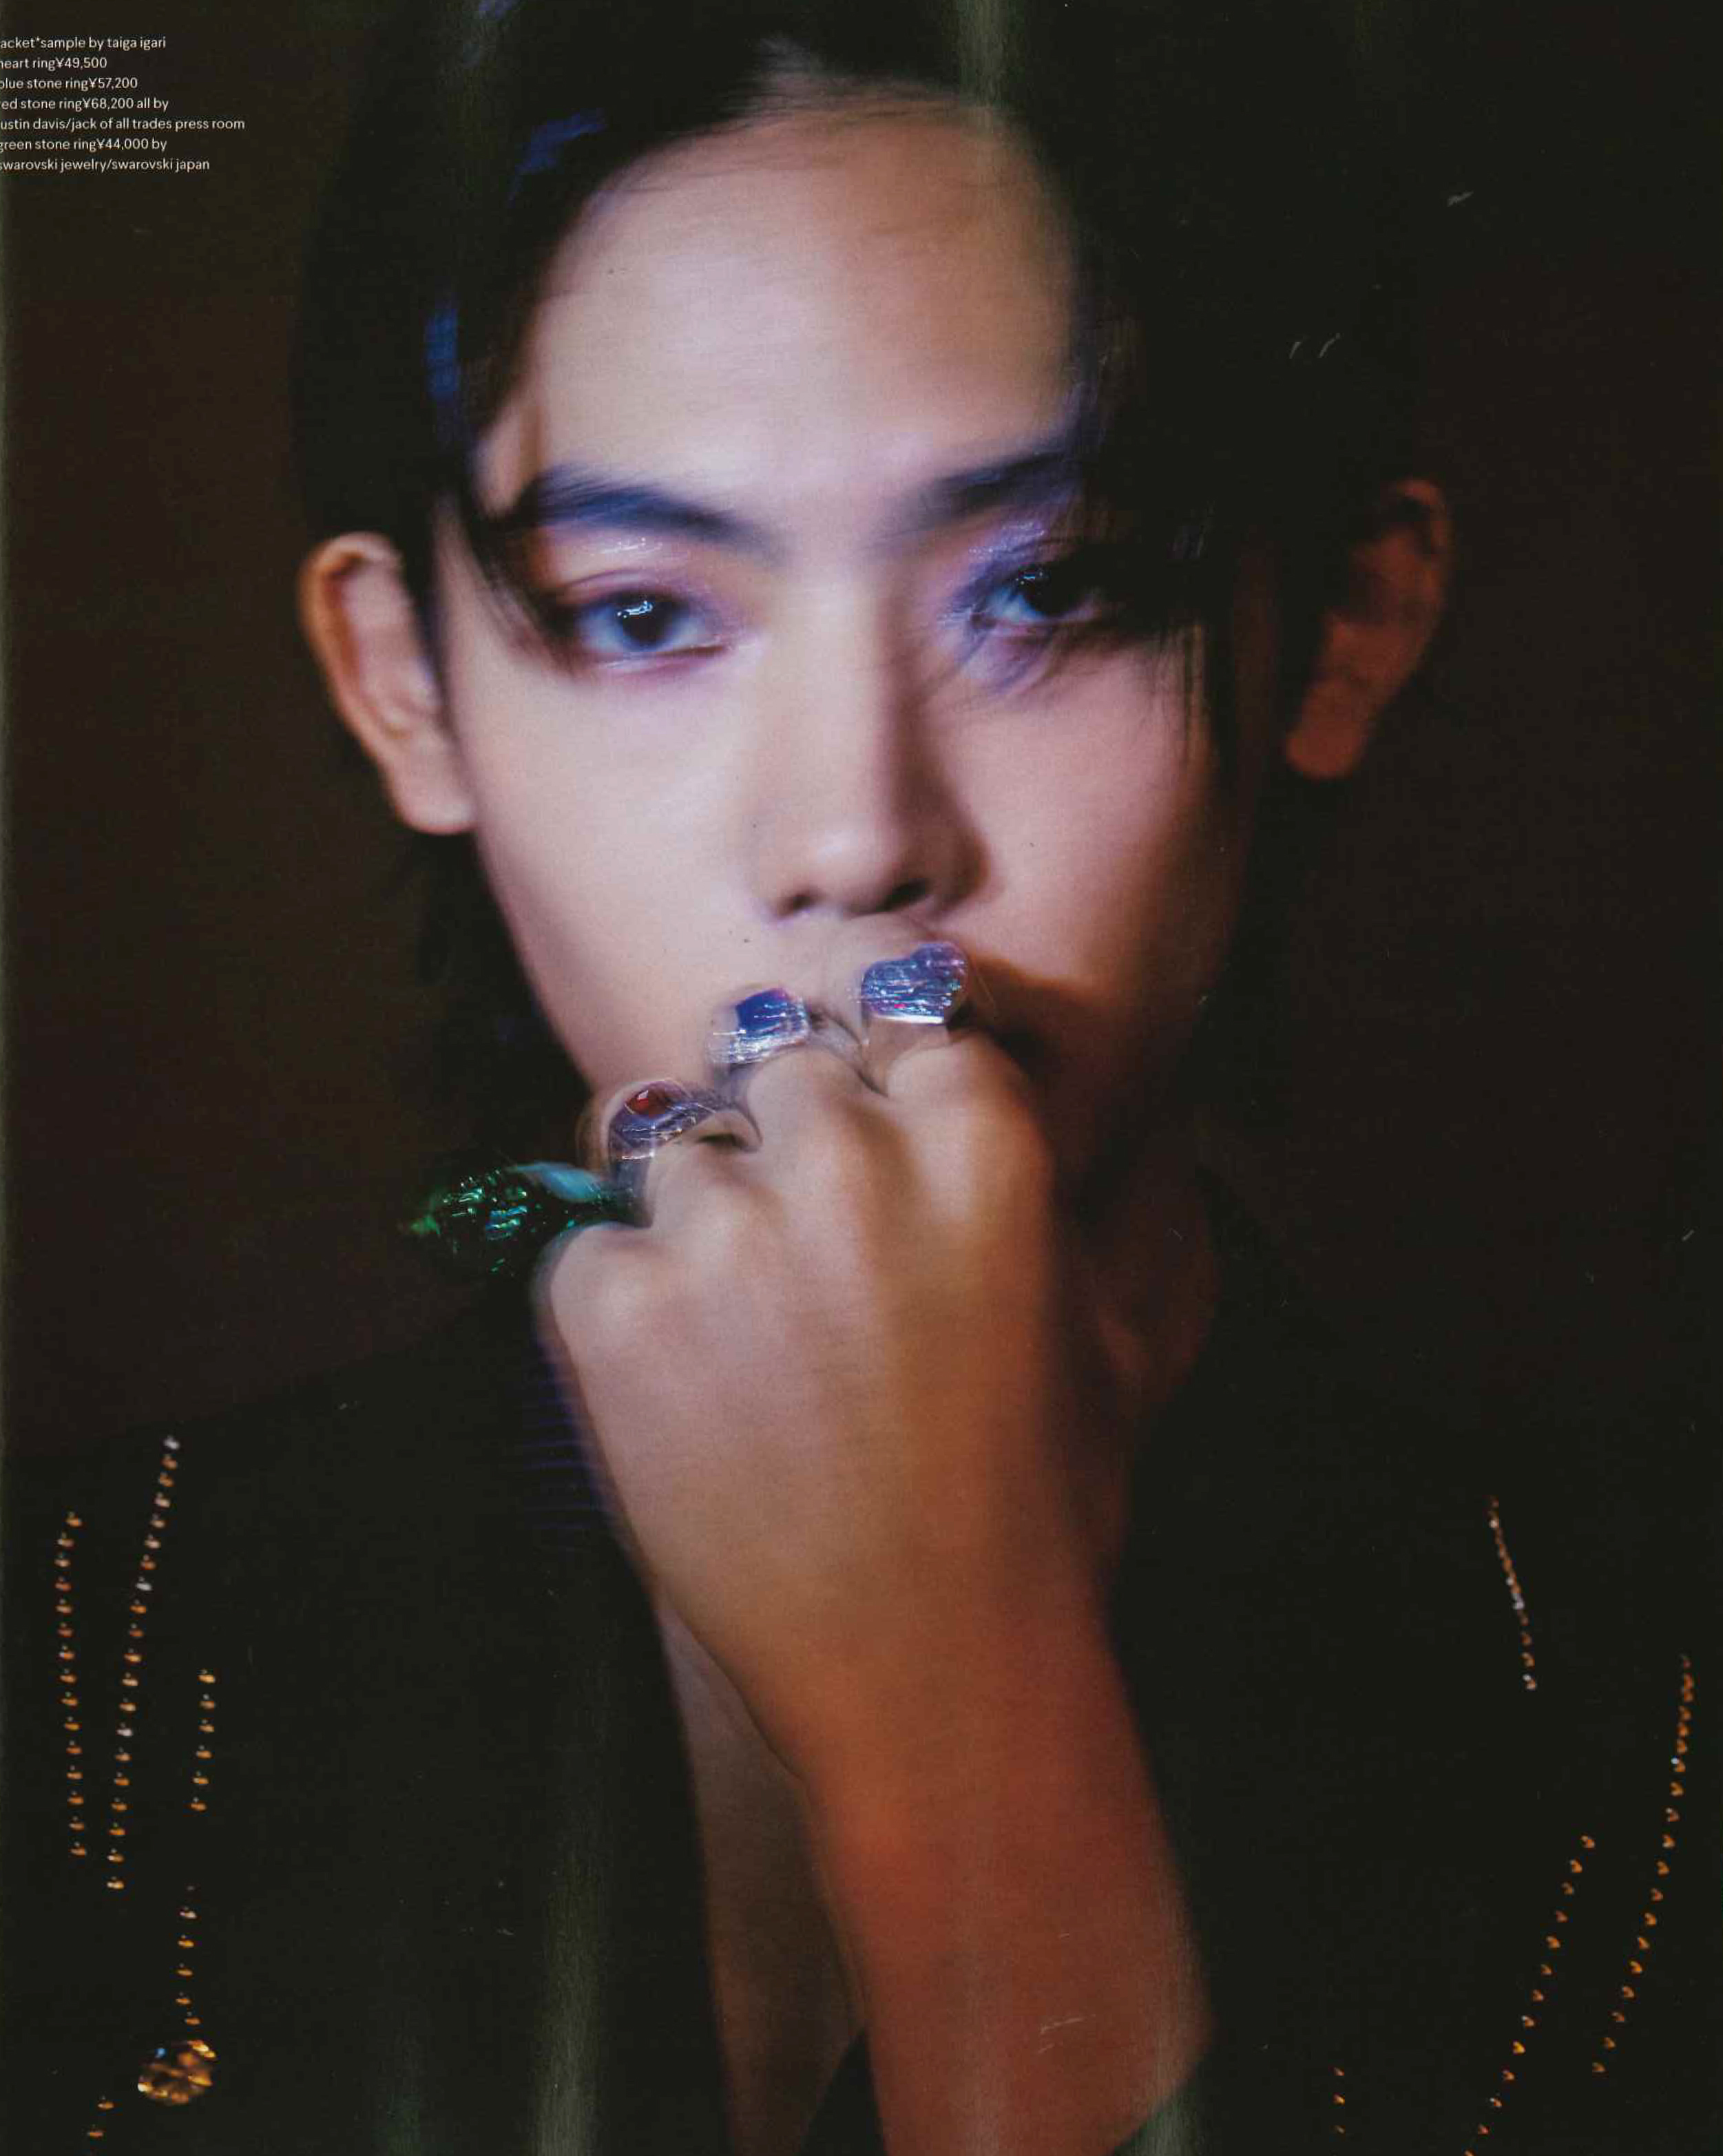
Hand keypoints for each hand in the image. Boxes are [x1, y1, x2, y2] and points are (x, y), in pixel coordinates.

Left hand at [538, 927, 1210, 2153]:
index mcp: (975, 1131)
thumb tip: (1106, 1110)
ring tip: (740, 1344)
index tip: (849, 1116)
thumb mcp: (1108, 1330)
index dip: (862, 1068)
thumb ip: (1086, 1195)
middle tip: (795, 1257)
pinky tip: (681, 1391)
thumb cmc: (1036, 1505)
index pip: (884, 1002)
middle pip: (762, 1063)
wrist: (934, 1667)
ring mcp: (722, 1227)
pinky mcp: (615, 1310)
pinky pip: (583, 1244)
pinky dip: (615, 1303)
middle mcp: (845, 1150)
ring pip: (662, 1147)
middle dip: (773, 1139)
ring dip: (689, 1221)